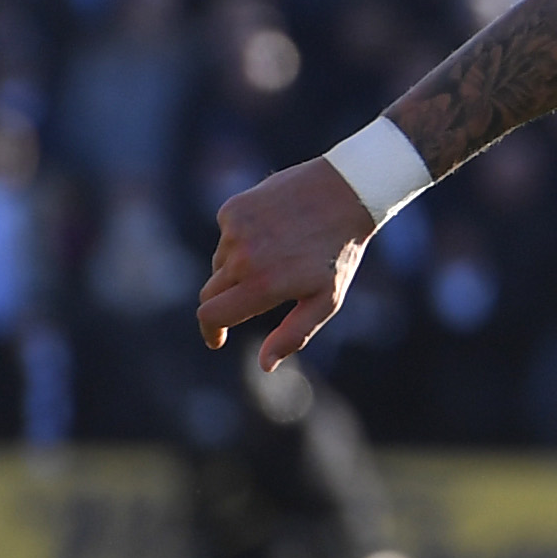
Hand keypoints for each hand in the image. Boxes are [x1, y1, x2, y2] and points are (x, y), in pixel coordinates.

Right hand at [198, 157, 376, 360]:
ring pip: (219, 263)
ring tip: (279, 256)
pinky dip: (241, 240)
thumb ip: (293, 335)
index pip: (212, 315)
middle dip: (224, 303)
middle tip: (250, 300)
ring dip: (237, 269)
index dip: (211, 332)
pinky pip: (226, 235)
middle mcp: (242, 257)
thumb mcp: (326, 299)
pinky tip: (273, 231)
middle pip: (210, 293)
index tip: (217, 339)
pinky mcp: (234, 208)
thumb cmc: (338, 252)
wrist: (346, 192)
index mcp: (263, 284)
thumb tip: (265, 365)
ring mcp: (235, 230)